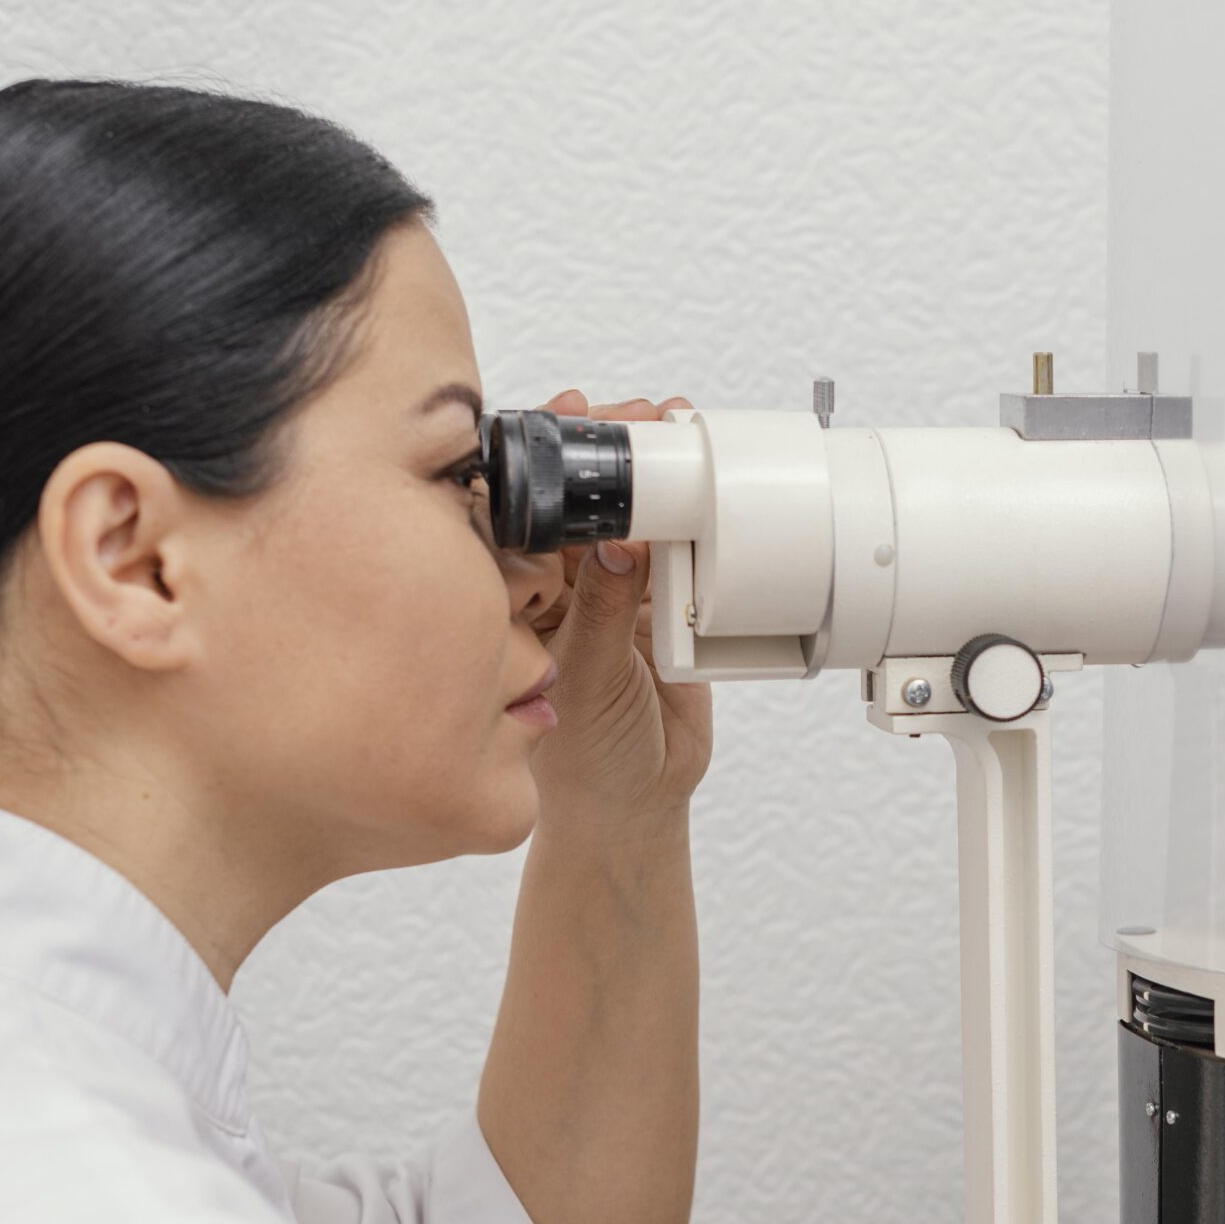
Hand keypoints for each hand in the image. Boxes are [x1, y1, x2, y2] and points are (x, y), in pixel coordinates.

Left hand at [518, 389, 712, 835]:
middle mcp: (562, 588)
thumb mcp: (590, 679)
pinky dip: (692, 523)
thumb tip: (620, 542)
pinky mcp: (663, 609)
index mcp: (520, 597)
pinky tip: (704, 491)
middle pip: (582, 502)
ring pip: (630, 520)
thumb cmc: (583, 759)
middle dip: (607, 454)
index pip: (528, 511)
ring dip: (653, 479)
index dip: (548, 462)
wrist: (638, 806)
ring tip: (673, 431)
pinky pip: (678, 556)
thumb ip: (606, 610)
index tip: (571, 419)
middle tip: (635, 417)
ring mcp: (613, 595)